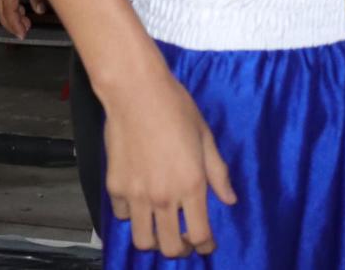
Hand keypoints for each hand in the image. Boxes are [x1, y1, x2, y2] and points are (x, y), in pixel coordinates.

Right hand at [0, 0, 46, 40]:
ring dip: (11, 16)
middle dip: (11, 24)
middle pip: (1, 12)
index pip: (8, 11)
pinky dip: (11, 6)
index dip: (15, 25)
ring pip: (1, 5)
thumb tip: (39, 9)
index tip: (23, 34)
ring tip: (26, 22)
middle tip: (24, 32)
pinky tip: (22, 8)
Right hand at [102, 64, 237, 257]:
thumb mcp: (206, 138)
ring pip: (142, 240)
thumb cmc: (177, 109)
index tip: (207, 245)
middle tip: (184, 242)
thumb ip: (218, 174)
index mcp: (191, 185)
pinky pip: (122, 216)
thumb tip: (230, 200)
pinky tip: (139, 204)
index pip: (199, 234)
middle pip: (169, 247)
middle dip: (180, 250)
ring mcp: (136, 195)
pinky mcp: (115, 187)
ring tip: (160, 230)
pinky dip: (131, 216)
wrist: (136, 93)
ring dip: (154, 241)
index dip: (205, 246)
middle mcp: (163, 197)